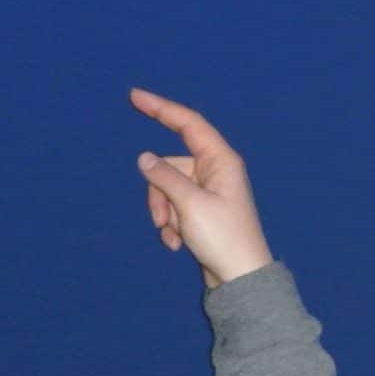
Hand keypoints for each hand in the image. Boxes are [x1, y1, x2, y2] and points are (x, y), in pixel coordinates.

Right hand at [130, 88, 273, 289]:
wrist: (239, 277)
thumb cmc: (223, 238)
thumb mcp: (189, 204)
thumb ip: (164, 177)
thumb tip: (144, 158)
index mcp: (220, 160)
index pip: (187, 123)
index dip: (161, 108)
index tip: (135, 97)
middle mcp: (215, 171)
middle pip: (170, 166)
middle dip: (159, 193)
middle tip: (162, 221)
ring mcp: (208, 192)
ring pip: (168, 190)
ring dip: (164, 214)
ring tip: (173, 238)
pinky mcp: (202, 212)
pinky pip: (175, 208)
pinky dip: (171, 226)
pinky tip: (178, 245)